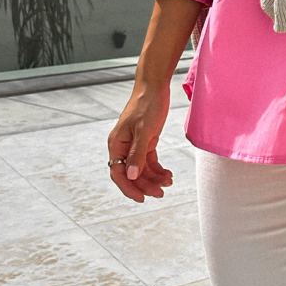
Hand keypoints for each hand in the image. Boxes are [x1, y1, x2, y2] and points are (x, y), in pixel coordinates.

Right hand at [107, 83, 173, 202]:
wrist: (155, 87)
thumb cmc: (147, 105)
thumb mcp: (144, 130)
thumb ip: (138, 154)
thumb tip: (132, 176)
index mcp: (116, 144)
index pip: (118, 173)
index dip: (129, 188)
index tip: (142, 199)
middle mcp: (123, 147)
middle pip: (132, 174)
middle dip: (145, 185)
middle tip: (161, 193)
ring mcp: (134, 145)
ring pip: (142, 170)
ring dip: (154, 178)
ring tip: (169, 182)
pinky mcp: (146, 142)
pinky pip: (150, 162)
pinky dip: (158, 170)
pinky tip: (168, 174)